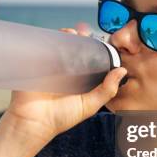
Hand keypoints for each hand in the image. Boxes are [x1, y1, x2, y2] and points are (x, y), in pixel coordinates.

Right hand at [0, 28, 126, 152]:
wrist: (34, 123)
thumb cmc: (61, 117)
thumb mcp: (89, 105)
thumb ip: (106, 90)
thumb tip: (122, 71)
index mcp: (79, 78)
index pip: (88, 57)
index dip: (93, 47)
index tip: (97, 40)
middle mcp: (65, 70)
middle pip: (73, 47)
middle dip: (79, 37)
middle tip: (83, 33)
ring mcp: (50, 66)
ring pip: (59, 45)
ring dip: (65, 36)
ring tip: (71, 33)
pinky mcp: (36, 64)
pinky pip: (43, 48)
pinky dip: (49, 40)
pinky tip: (56, 38)